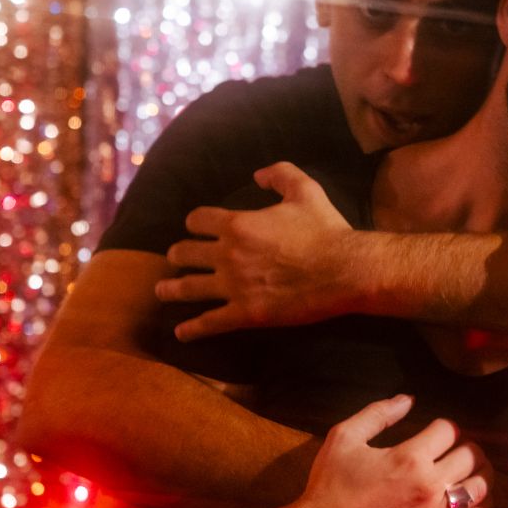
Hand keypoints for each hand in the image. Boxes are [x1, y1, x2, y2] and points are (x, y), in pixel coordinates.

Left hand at [155, 162, 354, 340]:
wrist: (345, 270)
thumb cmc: (326, 230)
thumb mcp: (306, 190)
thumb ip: (279, 174)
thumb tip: (257, 175)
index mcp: (237, 225)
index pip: (197, 221)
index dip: (194, 223)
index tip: (195, 228)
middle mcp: (227, 255)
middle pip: (184, 253)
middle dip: (177, 255)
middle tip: (175, 260)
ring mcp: (234, 287)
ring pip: (188, 289)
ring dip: (170, 290)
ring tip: (162, 292)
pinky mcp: (246, 314)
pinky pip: (210, 323)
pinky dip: (192, 329)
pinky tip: (182, 333)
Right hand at [282, 395, 490, 507]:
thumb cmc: (330, 485)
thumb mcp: (345, 437)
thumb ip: (378, 414)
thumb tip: (408, 399)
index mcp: (410, 456)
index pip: (448, 430)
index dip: (445, 426)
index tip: (438, 432)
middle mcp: (428, 484)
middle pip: (470, 456)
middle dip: (468, 447)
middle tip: (459, 449)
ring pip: (479, 488)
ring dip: (481, 474)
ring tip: (474, 471)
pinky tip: (475, 502)